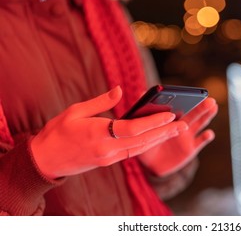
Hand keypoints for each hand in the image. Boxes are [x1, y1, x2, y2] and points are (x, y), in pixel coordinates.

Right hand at [30, 86, 186, 178]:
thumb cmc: (57, 132)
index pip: (133, 129)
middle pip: (143, 141)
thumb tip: (120, 90)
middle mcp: (107, 150)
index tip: (170, 114)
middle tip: (184, 124)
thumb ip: (101, 102)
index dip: (154, 121)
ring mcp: (109, 158)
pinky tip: (157, 138)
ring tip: (176, 130)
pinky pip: (133, 153)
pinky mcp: (108, 162)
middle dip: (165, 132)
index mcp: (98, 135)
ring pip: (140, 149)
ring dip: (160, 139)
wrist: (45, 160)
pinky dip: (147, 144)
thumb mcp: (75, 111)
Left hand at [139, 97, 217, 176]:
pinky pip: (200, 142)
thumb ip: (145, 110)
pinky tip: (209, 133)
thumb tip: (142, 92)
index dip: (188, 99)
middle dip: (202, 106)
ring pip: (200, 124)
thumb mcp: (143, 126)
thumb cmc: (145, 141)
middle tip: (210, 99)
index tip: (193, 94)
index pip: (182, 105)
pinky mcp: (191, 149)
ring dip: (207, 115)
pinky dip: (206, 137)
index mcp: (172, 117)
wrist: (149, 163)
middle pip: (194, 113)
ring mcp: (188, 136)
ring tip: (213, 107)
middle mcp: (183, 124)